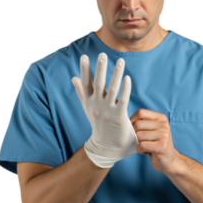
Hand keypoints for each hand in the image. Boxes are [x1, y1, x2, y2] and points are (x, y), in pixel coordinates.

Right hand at [72, 53, 138, 168]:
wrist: (106, 147)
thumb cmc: (99, 124)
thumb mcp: (87, 107)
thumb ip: (82, 92)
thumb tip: (74, 78)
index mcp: (89, 102)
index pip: (86, 83)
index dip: (85, 70)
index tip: (84, 56)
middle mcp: (97, 105)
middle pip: (98, 84)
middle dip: (100, 69)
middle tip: (102, 55)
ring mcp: (108, 111)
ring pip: (112, 89)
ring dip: (116, 75)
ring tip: (121, 61)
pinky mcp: (119, 116)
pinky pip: (123, 100)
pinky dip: (125, 89)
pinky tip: (128, 78)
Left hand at [130, 108, 182, 174]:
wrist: (169, 159)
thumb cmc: (156, 143)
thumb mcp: (152, 129)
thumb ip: (142, 123)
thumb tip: (124, 121)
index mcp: (161, 118)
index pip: (141, 112)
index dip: (132, 120)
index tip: (132, 128)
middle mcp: (164, 125)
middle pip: (137, 124)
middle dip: (134, 134)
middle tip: (140, 140)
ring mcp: (164, 135)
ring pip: (138, 135)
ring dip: (137, 143)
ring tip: (145, 146)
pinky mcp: (162, 146)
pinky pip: (141, 145)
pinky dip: (140, 150)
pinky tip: (147, 151)